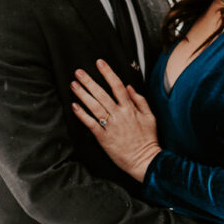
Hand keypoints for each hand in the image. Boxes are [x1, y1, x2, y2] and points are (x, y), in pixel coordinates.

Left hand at [71, 60, 161, 181]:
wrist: (144, 160)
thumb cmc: (148, 140)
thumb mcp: (150, 117)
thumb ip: (140, 100)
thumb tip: (129, 87)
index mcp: (130, 109)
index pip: (117, 86)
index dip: (107, 73)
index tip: (100, 63)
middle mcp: (119, 115)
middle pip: (101, 94)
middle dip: (89, 81)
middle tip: (78, 72)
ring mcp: (110, 126)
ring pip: (94, 106)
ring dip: (83, 94)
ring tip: (73, 85)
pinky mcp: (103, 138)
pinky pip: (90, 123)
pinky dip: (82, 114)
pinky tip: (75, 106)